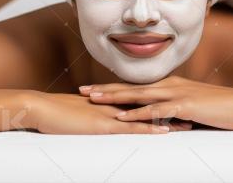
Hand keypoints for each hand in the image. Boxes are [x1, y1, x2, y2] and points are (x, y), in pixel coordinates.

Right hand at [25, 91, 180, 133]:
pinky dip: (149, 129)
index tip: (177, 104)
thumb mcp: (77, 115)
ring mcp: (109, 114)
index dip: (159, 102)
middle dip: (171, 109)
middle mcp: (113, 105)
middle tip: (193, 110)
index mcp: (108, 102)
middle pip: (149, 106)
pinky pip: (131, 128)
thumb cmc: (53, 114)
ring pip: (145, 116)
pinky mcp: (102, 125)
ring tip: (190, 123)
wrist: (38, 108)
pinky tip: (164, 132)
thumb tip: (98, 121)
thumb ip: (91, 116)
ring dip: (168, 120)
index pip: (139, 101)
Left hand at [79, 76, 232, 130]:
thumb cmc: (220, 107)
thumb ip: (175, 108)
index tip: (93, 89)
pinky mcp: (184, 106)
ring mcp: (176, 94)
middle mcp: (169, 86)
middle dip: (105, 90)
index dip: (113, 87)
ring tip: (94, 101)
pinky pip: (156, 111)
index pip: (135, 86)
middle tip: (82, 91)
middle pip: (130, 88)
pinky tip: (123, 117)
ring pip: (138, 96)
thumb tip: (162, 117)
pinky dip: (138, 114)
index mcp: (170, 85)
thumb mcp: (193, 105)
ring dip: (114, 98)